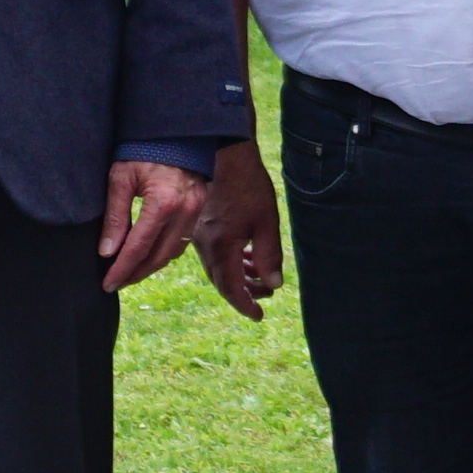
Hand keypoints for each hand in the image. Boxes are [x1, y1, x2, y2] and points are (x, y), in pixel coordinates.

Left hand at [98, 159, 205, 296]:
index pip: (139, 247)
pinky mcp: (199, 208)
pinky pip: (181, 240)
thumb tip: (107, 252)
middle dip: (136, 274)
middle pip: (158, 257)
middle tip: (116, 283)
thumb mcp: (121, 178)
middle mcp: (185, 211)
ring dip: (150, 266)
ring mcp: (195, 210)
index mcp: (163, 203)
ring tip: (129, 272)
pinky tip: (148, 253)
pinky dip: (163, 252)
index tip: (107, 284)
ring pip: (172, 252)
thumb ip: (115, 217)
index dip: (122, 269)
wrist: (175, 130)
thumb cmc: (143, 148)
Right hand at [194, 143, 284, 322]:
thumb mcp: (266, 223)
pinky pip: (214, 255)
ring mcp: (200, 236)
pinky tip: (247, 256)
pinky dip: (230, 262)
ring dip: (239, 277)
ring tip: (261, 276)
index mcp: (221, 247)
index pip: (232, 289)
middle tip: (266, 295)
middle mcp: (205, 246)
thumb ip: (269, 256)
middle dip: (245, 293)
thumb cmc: (250, 187)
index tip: (259, 316)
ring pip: (218, 269)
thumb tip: (273, 285)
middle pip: (223, 282)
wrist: (226, 157)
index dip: (246, 305)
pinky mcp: (201, 227)